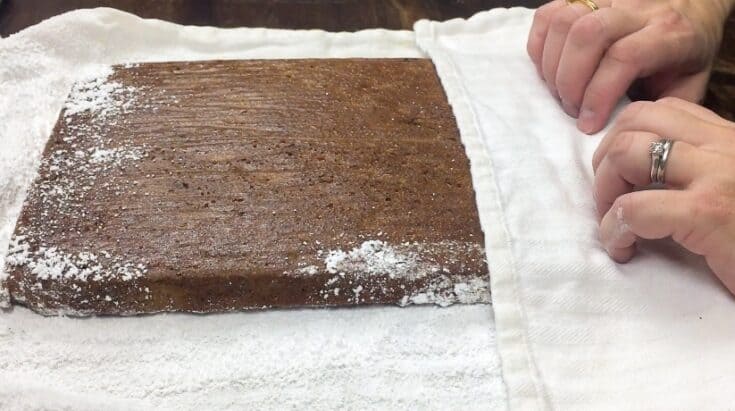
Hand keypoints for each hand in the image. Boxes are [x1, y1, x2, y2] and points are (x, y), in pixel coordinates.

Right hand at [527, 0, 731, 133]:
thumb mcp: (688, 87)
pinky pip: (549, 14)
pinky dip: (540, 46)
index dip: (599, 95)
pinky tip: (550, 70)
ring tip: (560, 91)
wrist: (692, 11)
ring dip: (553, 65)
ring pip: (565, 20)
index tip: (588, 124)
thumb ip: (660, 109)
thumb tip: (624, 132)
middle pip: (588, 33)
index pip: (624, 57)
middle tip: (572, 109)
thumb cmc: (685, 56)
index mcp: (670, 33)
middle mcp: (639, 9)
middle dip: (570, 80)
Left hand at [593, 97, 734, 292]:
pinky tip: (623, 249)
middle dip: (605, 160)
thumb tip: (639, 175)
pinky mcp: (708, 212)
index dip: (624, 139)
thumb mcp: (733, 187)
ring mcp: (717, 175)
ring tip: (614, 224)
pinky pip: (633, 209)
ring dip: (604, 191)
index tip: (620, 177)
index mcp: (731, 137)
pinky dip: (614, 230)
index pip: (661, 110)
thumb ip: (700, 170)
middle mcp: (725, 145)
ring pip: (627, 153)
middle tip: (608, 200)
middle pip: (635, 121)